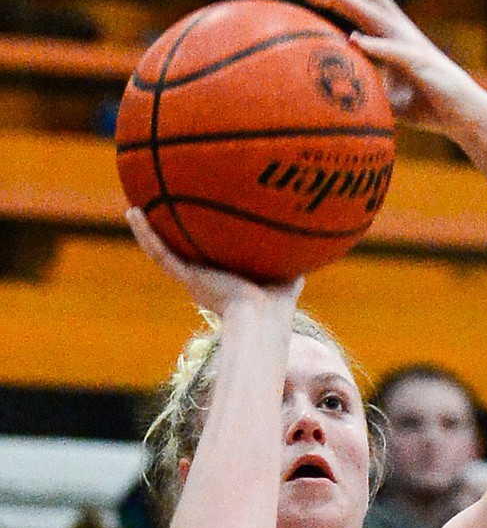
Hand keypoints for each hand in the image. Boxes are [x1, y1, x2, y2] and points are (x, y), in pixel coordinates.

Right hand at [126, 207, 302, 316]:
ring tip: (133, 207)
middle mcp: (206, 280)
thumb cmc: (279, 307)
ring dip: (147, 230)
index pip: (209, 258)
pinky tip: (132, 211)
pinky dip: (145, 233)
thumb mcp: (288, 273)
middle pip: (183, 252)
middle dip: (172, 233)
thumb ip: (294, 257)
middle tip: (159, 210)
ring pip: (163, 251)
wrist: (262, 320)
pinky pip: (160, 252)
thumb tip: (312, 238)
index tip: (197, 224)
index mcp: (225, 281)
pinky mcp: (187, 278)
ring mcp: (194, 279)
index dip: (201, 242)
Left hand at [306, 0, 486, 142]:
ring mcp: (411, 45)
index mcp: (394, 39)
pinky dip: (374, 46)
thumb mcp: (391, 100)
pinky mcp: (421, 64)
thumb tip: (345, 99)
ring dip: (351, 1)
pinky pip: (393, 52)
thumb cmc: (431, 108)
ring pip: (377, 16)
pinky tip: (354, 40)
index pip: (362, 12)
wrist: (466, 118)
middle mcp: (402, 34)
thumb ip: (370, 91)